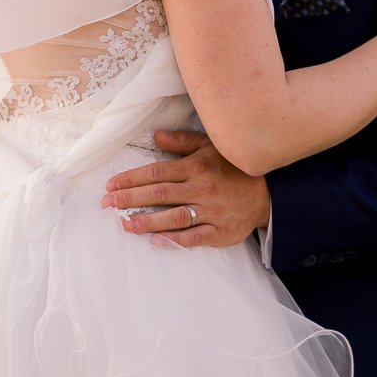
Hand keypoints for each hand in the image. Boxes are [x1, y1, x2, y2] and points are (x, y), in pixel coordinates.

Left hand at [101, 131, 269, 247]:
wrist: (269, 194)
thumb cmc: (233, 169)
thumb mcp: (211, 148)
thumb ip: (182, 142)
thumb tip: (156, 135)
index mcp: (196, 167)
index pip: (157, 172)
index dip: (131, 179)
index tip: (111, 185)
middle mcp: (202, 189)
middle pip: (160, 194)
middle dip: (130, 199)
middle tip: (107, 204)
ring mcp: (211, 211)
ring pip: (174, 217)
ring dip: (147, 221)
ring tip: (125, 224)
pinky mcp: (220, 232)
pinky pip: (195, 237)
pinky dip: (175, 240)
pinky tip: (156, 241)